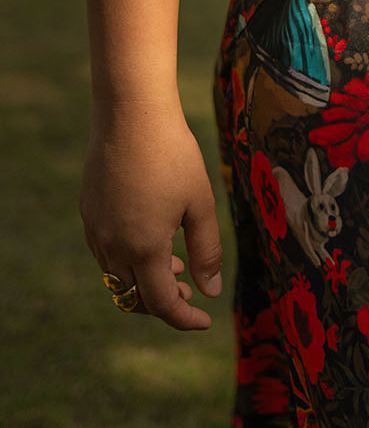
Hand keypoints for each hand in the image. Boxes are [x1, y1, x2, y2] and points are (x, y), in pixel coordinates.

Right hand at [81, 100, 223, 329]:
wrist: (131, 115)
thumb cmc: (172, 154)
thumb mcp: (199, 202)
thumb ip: (207, 250)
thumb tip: (210, 290)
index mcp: (144, 248)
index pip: (161, 303)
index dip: (184, 318)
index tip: (204, 321)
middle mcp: (113, 246)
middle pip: (134, 296)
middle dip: (164, 300)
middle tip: (191, 290)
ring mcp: (95, 229)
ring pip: (117, 275)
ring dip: (144, 279)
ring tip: (175, 265)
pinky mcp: (88, 211)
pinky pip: (105, 250)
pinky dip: (127, 257)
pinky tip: (150, 238)